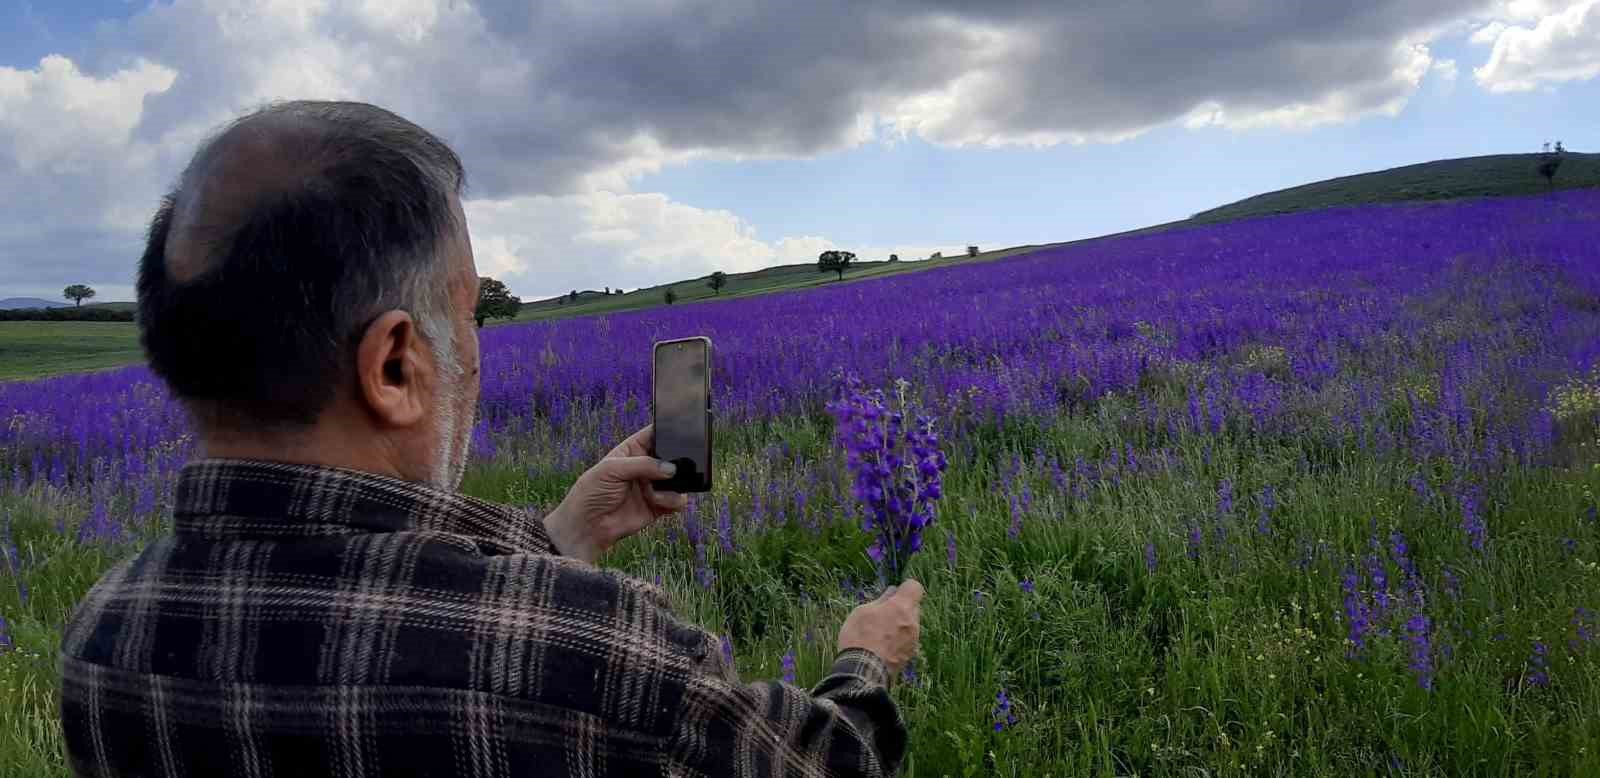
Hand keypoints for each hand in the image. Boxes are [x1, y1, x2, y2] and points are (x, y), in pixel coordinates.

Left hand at [544, 426, 688, 562]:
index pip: (654, 434)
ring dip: (673, 484)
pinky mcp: (659, 506)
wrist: (588, 527)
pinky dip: (674, 501)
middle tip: (674, 467)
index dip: (667, 430)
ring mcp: (653, 486)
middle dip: (677, 459)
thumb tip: (671, 468)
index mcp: (632, 450)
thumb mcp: (611, 470)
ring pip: (678, 478)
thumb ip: (642, 464)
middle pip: (671, 456)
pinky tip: (657, 503)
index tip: (681, 430)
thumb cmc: (592, 493)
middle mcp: (645, 467)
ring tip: (653, 493)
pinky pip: (677, 500)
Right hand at [837, 579, 923, 674]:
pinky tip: (884, 647)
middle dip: (901, 608)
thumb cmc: (859, 637)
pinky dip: (899, 640)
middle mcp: (913, 622)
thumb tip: (892, 592)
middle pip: (913, 607)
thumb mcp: (862, 612)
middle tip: (882, 614)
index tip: (894, 593)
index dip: (905, 588)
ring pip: (911, 625)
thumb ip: (881, 601)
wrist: (863, 671)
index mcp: (901, 607)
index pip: (915, 587)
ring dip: (901, 625)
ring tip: (881, 634)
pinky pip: (908, 640)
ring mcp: (913, 640)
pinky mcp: (910, 656)